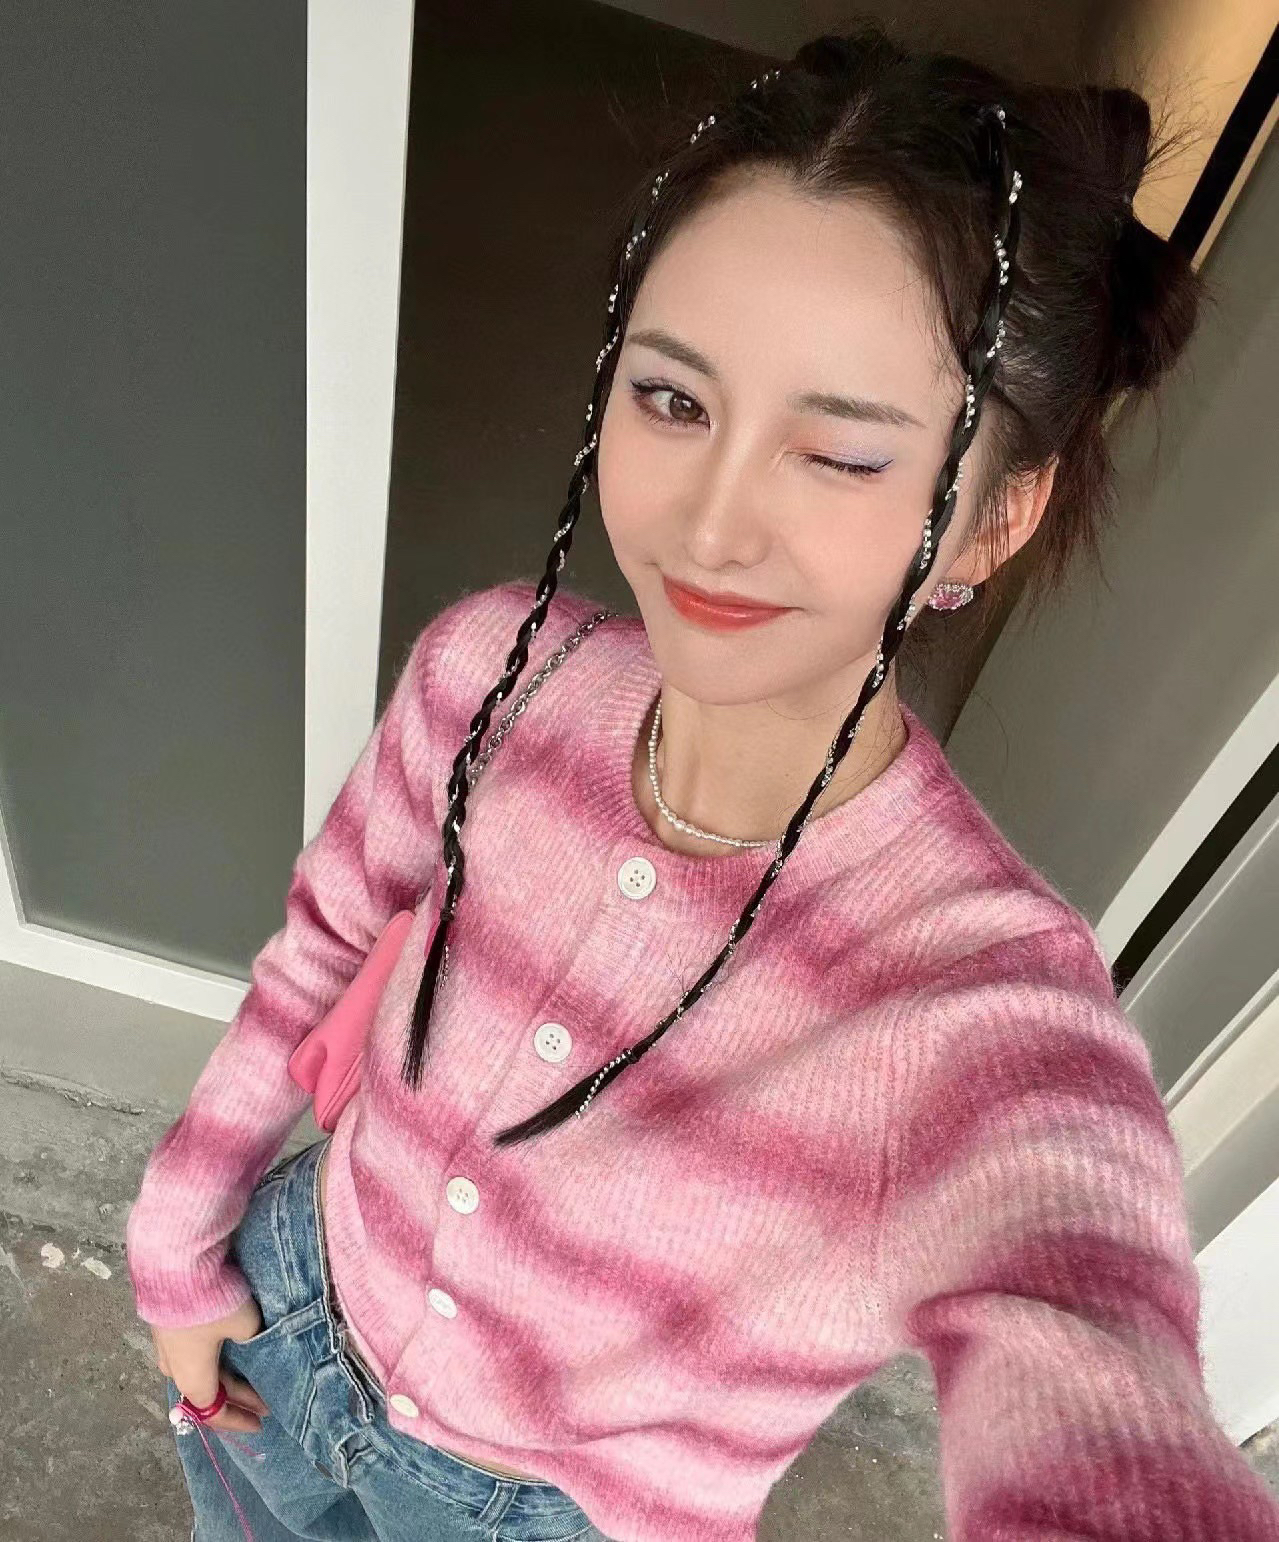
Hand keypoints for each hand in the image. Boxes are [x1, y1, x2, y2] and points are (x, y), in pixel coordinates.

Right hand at [149, 1297, 272, 1433]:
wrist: (175, 1263)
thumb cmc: (212, 1303)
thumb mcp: (245, 1325)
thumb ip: (251, 1341)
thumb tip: (249, 1340)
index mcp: (192, 1377)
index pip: (213, 1411)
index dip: (237, 1419)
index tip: (259, 1422)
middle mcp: (173, 1366)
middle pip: (207, 1390)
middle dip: (236, 1398)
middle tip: (263, 1401)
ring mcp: (165, 1343)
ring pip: (195, 1369)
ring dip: (221, 1376)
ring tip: (246, 1376)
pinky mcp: (164, 1321)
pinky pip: (188, 1350)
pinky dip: (210, 1357)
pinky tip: (222, 1348)